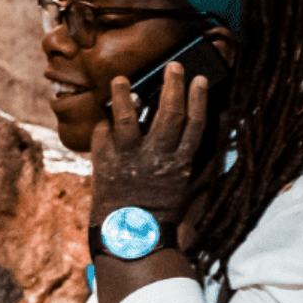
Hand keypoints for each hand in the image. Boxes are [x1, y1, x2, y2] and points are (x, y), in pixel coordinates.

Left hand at [90, 62, 208, 223]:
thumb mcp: (182, 188)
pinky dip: (103, 125)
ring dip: (124, 95)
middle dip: (172, 86)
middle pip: (168, 114)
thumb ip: (183, 160)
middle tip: (172, 66)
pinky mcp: (106, 163)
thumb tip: (189, 132)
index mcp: (180, 165)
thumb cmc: (159, 215)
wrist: (130, 236)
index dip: (198, 100)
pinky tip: (104, 117)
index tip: (199, 79)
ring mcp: (129, 159)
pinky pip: (103, 135)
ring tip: (121, 78)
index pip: (194, 125)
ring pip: (128, 119)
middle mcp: (157, 157)